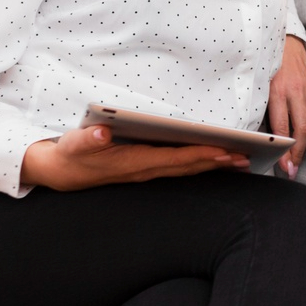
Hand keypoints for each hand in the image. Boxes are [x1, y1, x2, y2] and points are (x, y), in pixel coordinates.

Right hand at [20, 124, 245, 191]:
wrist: (59, 172)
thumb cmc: (71, 154)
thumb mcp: (73, 145)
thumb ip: (87, 139)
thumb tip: (101, 133)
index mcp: (133, 162)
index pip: (174, 159)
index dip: (199, 156)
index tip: (223, 152)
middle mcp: (144, 170)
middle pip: (187, 167)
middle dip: (216, 163)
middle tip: (245, 157)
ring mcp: (146, 172)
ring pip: (186, 170)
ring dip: (212, 166)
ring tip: (240, 161)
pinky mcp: (145, 169)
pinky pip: (178, 168)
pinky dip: (199, 165)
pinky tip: (214, 161)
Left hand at [268, 35, 305, 178]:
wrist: (285, 43)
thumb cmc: (268, 66)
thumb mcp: (259, 85)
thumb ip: (263, 107)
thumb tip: (261, 135)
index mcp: (278, 91)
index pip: (282, 126)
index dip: (283, 148)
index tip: (282, 165)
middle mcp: (296, 92)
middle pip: (302, 127)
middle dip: (297, 152)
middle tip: (293, 170)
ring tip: (301, 162)